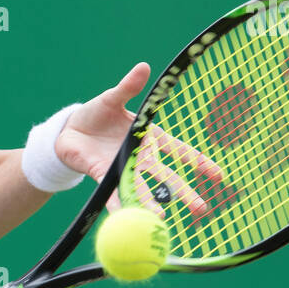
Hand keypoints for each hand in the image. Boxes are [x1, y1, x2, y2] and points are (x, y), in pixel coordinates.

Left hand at [54, 62, 222, 217]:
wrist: (68, 129)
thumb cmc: (95, 113)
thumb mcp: (111, 97)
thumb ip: (128, 87)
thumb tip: (144, 67)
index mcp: (147, 137)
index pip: (180, 151)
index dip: (199, 162)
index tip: (219, 176)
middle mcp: (139, 157)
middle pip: (167, 178)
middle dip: (185, 192)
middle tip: (202, 208)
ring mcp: (121, 167)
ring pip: (141, 188)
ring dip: (151, 203)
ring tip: (161, 220)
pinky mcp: (102, 174)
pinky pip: (111, 191)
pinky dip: (117, 204)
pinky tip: (123, 216)